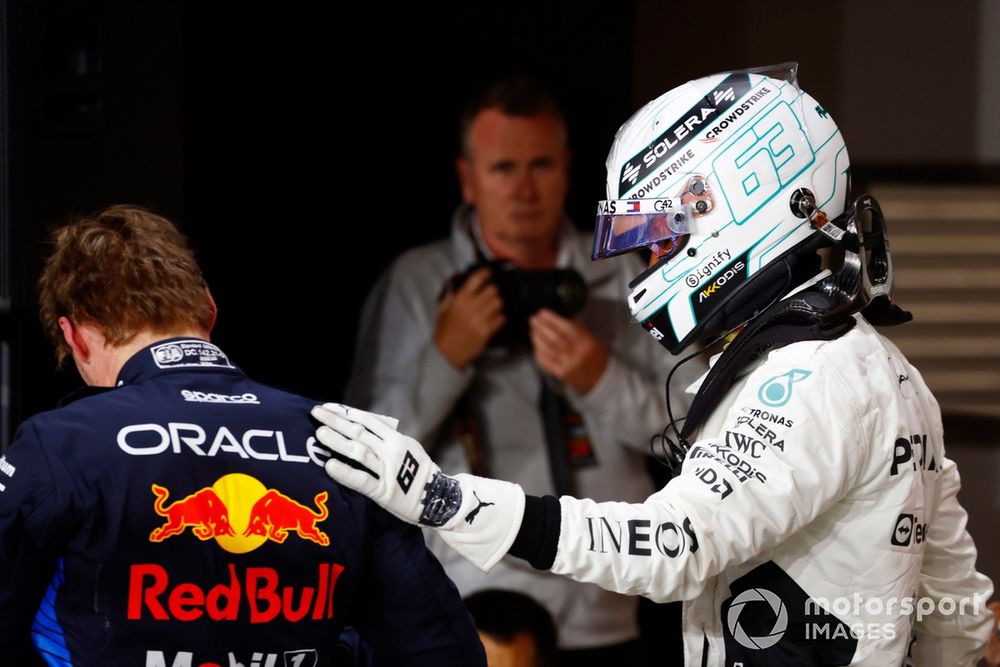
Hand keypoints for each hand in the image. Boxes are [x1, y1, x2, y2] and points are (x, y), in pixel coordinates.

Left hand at [312, 402, 525, 570]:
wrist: (440, 499)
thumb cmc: (418, 474)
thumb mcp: (407, 448)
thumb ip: (386, 439)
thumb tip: (361, 427)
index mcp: (396, 438)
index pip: (367, 420)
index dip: (346, 413)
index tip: (328, 407)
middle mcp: (392, 450)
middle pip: (359, 431)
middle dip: (335, 421)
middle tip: (315, 413)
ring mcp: (388, 470)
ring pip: (359, 452)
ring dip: (337, 441)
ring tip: (319, 434)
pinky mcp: (385, 492)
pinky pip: (362, 480)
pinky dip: (345, 472)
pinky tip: (330, 466)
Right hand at [433, 267, 504, 368]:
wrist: (447, 352)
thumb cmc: (445, 329)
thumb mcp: (443, 306)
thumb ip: (450, 288)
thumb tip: (458, 274)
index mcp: (459, 299)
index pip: (477, 279)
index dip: (486, 273)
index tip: (489, 273)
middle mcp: (470, 308)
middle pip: (492, 290)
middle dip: (493, 291)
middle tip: (491, 294)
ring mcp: (479, 320)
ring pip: (498, 303)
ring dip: (497, 304)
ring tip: (492, 308)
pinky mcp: (486, 332)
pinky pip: (501, 319)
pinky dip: (500, 318)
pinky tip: (494, 319)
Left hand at [529, 308, 607, 393]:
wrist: (598, 378)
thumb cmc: (594, 357)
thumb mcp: (591, 339)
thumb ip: (576, 328)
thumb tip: (557, 317)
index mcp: (586, 342)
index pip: (567, 327)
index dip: (552, 319)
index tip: (543, 313)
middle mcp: (577, 353)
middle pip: (555, 337)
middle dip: (541, 326)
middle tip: (534, 320)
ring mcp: (568, 364)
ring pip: (548, 349)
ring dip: (537, 338)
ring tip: (533, 330)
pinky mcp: (560, 373)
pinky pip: (545, 361)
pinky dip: (539, 352)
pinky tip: (536, 345)